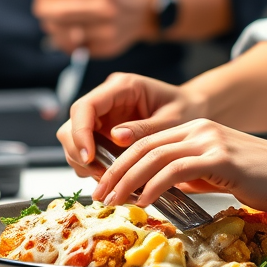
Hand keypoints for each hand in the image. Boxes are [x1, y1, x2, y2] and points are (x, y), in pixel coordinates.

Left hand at [28, 0, 157, 58]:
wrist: (144, 10)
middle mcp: (108, 10)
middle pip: (60, 14)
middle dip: (43, 10)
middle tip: (40, 8)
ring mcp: (108, 32)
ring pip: (64, 33)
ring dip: (51, 26)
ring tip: (52, 19)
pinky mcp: (106, 48)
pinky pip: (74, 48)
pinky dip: (63, 40)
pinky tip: (65, 31)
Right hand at [56, 71, 202, 175]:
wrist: (193, 109)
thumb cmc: (186, 109)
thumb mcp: (172, 120)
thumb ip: (145, 128)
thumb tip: (116, 137)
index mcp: (123, 87)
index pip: (85, 106)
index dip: (80, 133)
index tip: (89, 158)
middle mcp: (107, 98)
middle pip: (73, 124)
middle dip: (80, 152)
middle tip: (101, 176)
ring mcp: (104, 114)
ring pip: (75, 139)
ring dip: (86, 162)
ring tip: (109, 179)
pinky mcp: (105, 130)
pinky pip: (88, 149)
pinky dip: (94, 166)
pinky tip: (112, 176)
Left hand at [92, 119, 266, 215]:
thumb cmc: (263, 177)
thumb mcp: (218, 171)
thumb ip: (190, 173)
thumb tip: (161, 187)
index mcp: (196, 129)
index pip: (147, 140)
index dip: (120, 160)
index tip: (104, 180)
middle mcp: (199, 128)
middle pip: (143, 146)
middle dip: (115, 171)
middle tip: (98, 193)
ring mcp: (209, 140)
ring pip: (154, 156)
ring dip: (127, 180)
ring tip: (113, 200)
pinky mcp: (220, 157)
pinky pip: (176, 170)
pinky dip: (154, 186)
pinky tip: (144, 201)